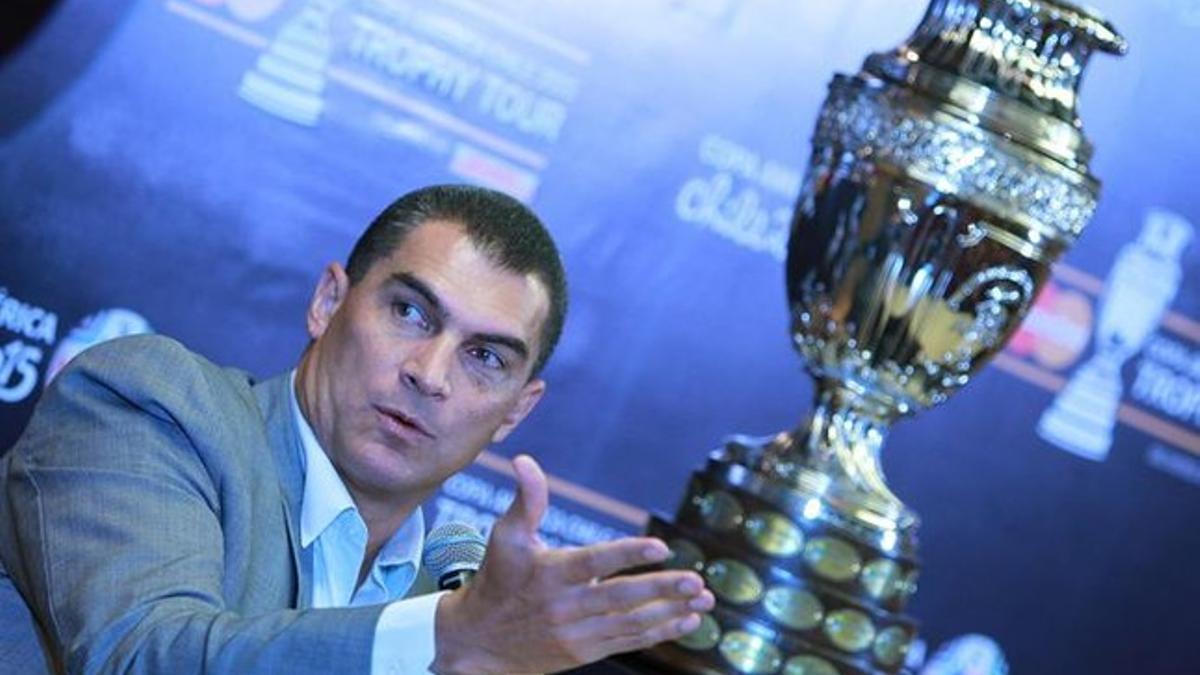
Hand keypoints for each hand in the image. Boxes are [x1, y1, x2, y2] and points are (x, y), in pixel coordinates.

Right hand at [431, 455, 713, 673]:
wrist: (479, 641)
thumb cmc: (497, 579)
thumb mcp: (506, 537)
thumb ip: (527, 500)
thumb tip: (524, 460)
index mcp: (549, 573)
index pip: (593, 562)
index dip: (627, 554)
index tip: (660, 546)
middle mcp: (565, 605)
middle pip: (620, 597)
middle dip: (662, 589)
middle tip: (696, 581)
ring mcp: (576, 633)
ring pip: (630, 622)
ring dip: (670, 611)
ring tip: (703, 600)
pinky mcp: (584, 651)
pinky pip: (627, 641)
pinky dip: (659, 632)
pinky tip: (687, 622)